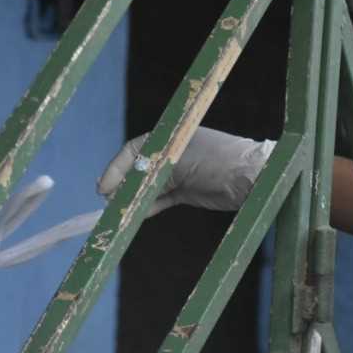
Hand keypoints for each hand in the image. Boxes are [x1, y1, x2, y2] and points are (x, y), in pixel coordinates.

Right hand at [97, 127, 274, 213]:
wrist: (250, 177)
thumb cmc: (216, 161)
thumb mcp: (179, 164)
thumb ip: (150, 175)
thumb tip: (123, 188)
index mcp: (168, 137)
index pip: (132, 151)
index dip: (115, 169)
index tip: (103, 188)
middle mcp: (170, 153)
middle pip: (137, 170)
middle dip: (122, 186)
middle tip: (109, 203)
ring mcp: (178, 173)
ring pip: (147, 187)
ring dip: (134, 199)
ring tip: (119, 212)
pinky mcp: (185, 191)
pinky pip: (160, 199)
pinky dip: (148, 207)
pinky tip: (137, 215)